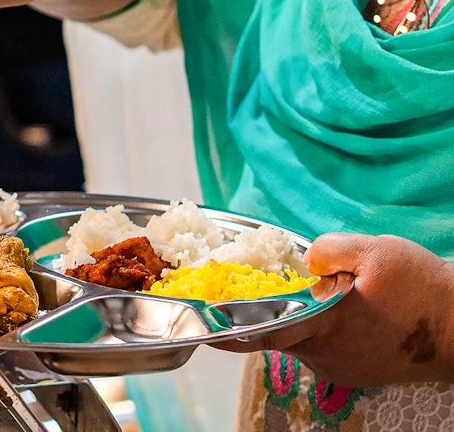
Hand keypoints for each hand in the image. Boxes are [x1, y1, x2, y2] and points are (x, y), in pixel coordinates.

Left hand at [213, 233, 453, 386]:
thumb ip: (328, 249)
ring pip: (299, 340)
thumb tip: (304, 258)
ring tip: (322, 296)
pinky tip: (341, 312)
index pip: (261, 331)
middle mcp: (324, 353)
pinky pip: (320, 348)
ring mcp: (337, 367)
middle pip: (274, 334)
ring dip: (298, 319)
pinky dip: (318, 329)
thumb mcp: (376, 252)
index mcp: (324, 324)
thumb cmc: (421, 289)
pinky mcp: (351, 372)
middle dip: (261, 314)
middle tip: (251, 295)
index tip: (199, 326)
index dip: (227, 328)